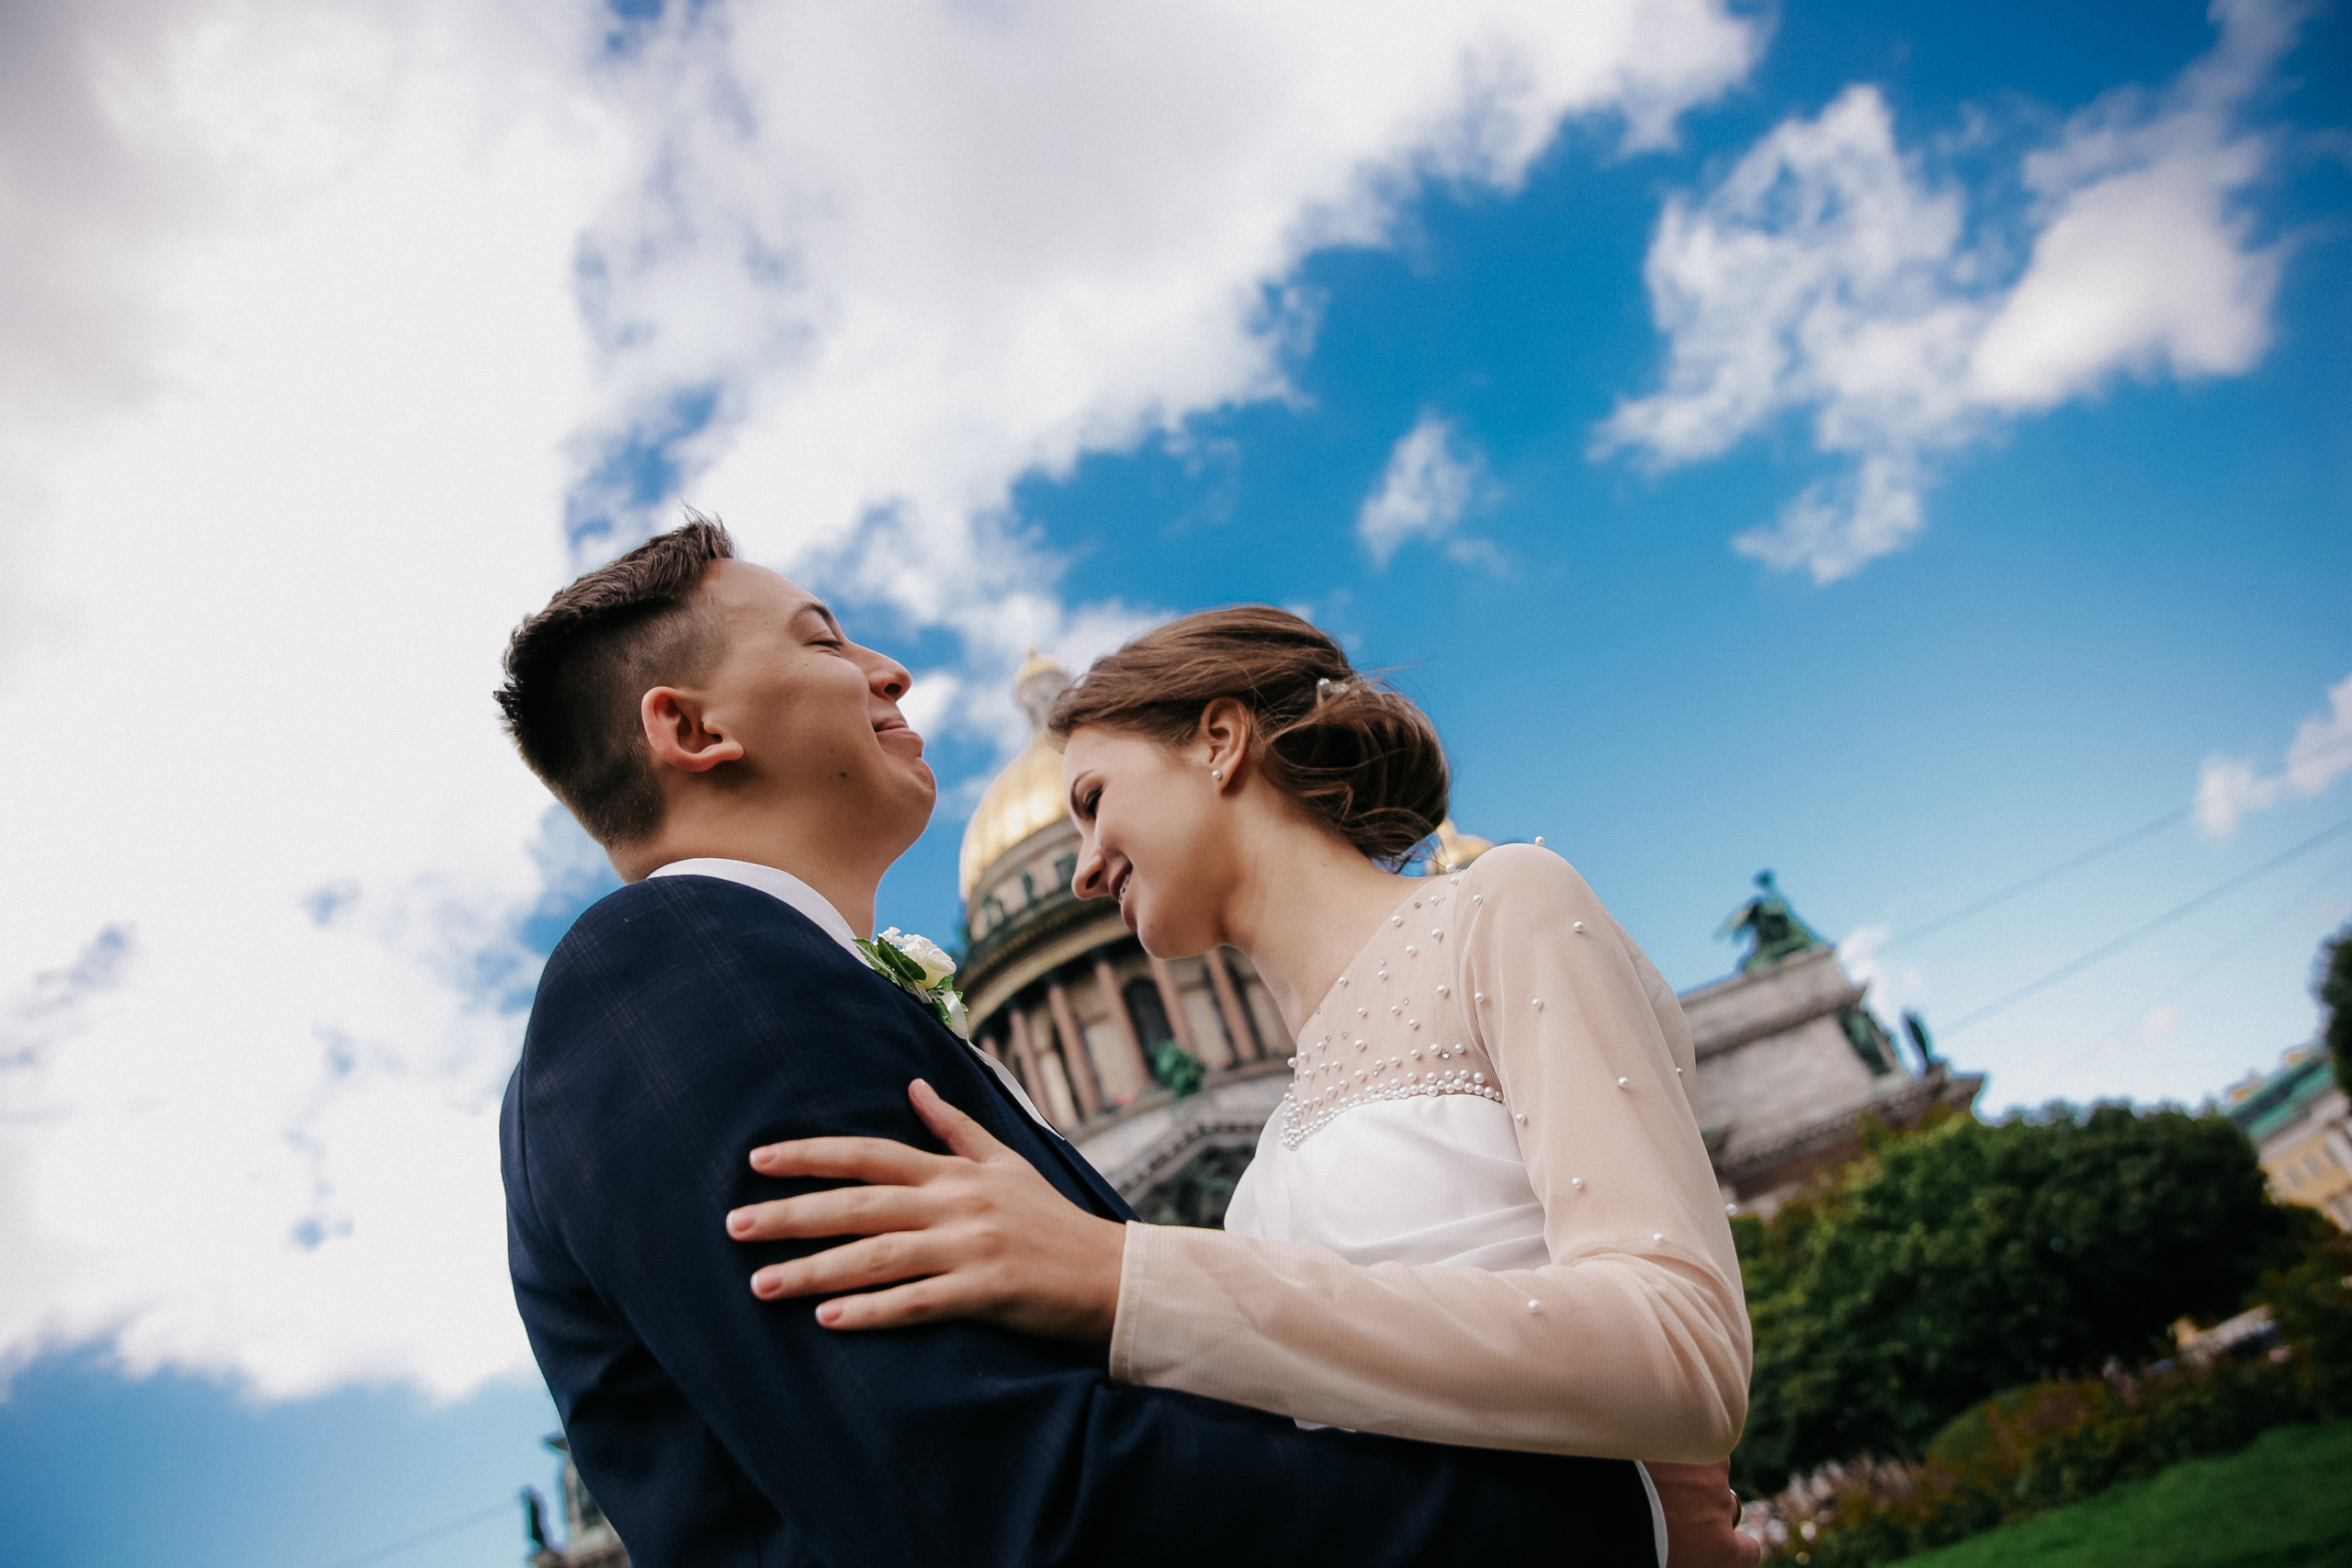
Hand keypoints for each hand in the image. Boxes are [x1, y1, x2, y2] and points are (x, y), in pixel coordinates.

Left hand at [726, 1079, 1127, 1341]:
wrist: (1111, 1275)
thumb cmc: (1052, 1220)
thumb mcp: (1007, 1163)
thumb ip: (955, 1128)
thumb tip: (913, 1084)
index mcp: (954, 1173)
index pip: (869, 1155)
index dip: (810, 1155)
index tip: (756, 1159)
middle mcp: (955, 1204)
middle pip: (859, 1204)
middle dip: (792, 1214)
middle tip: (733, 1224)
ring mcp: (968, 1248)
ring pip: (877, 1256)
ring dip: (814, 1270)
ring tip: (761, 1284)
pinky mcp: (985, 1293)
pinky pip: (917, 1303)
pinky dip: (871, 1310)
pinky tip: (827, 1319)